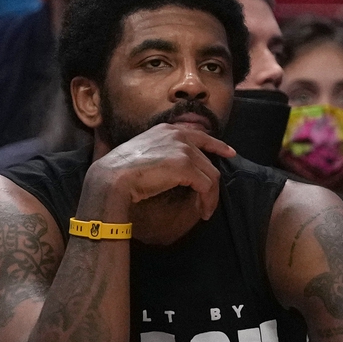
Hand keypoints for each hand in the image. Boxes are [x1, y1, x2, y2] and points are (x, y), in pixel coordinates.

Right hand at [86, 123, 235, 226]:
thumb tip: (169, 167)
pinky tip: (202, 211)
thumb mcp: (142, 152)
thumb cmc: (119, 169)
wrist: (113, 177)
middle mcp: (178, 135)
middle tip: (210, 199)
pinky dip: (208, 200)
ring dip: (211, 196)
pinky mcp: (186, 166)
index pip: (200, 136)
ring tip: (205, 210)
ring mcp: (183, 149)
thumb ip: (159, 152)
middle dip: (213, 181)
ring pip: (211, 174)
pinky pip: (207, 186)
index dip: (217, 145)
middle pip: (208, 159)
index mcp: (166, 130)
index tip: (229, 153)